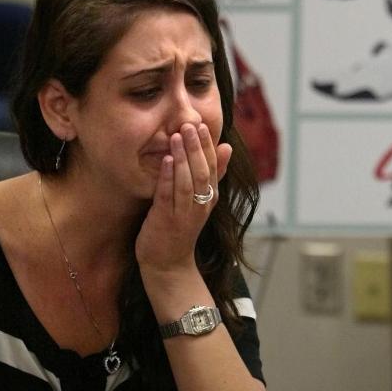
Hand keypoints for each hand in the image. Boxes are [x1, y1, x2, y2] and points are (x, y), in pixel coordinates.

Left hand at [135, 122, 231, 274]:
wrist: (169, 265)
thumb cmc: (181, 228)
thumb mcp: (201, 200)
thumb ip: (214, 174)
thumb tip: (226, 147)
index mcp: (210, 197)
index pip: (213, 167)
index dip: (208, 145)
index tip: (203, 125)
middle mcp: (201, 205)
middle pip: (202, 172)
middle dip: (196, 147)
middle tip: (190, 125)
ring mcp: (185, 214)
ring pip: (187, 182)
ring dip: (182, 158)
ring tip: (177, 136)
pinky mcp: (166, 221)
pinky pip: (168, 196)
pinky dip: (168, 178)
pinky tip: (165, 161)